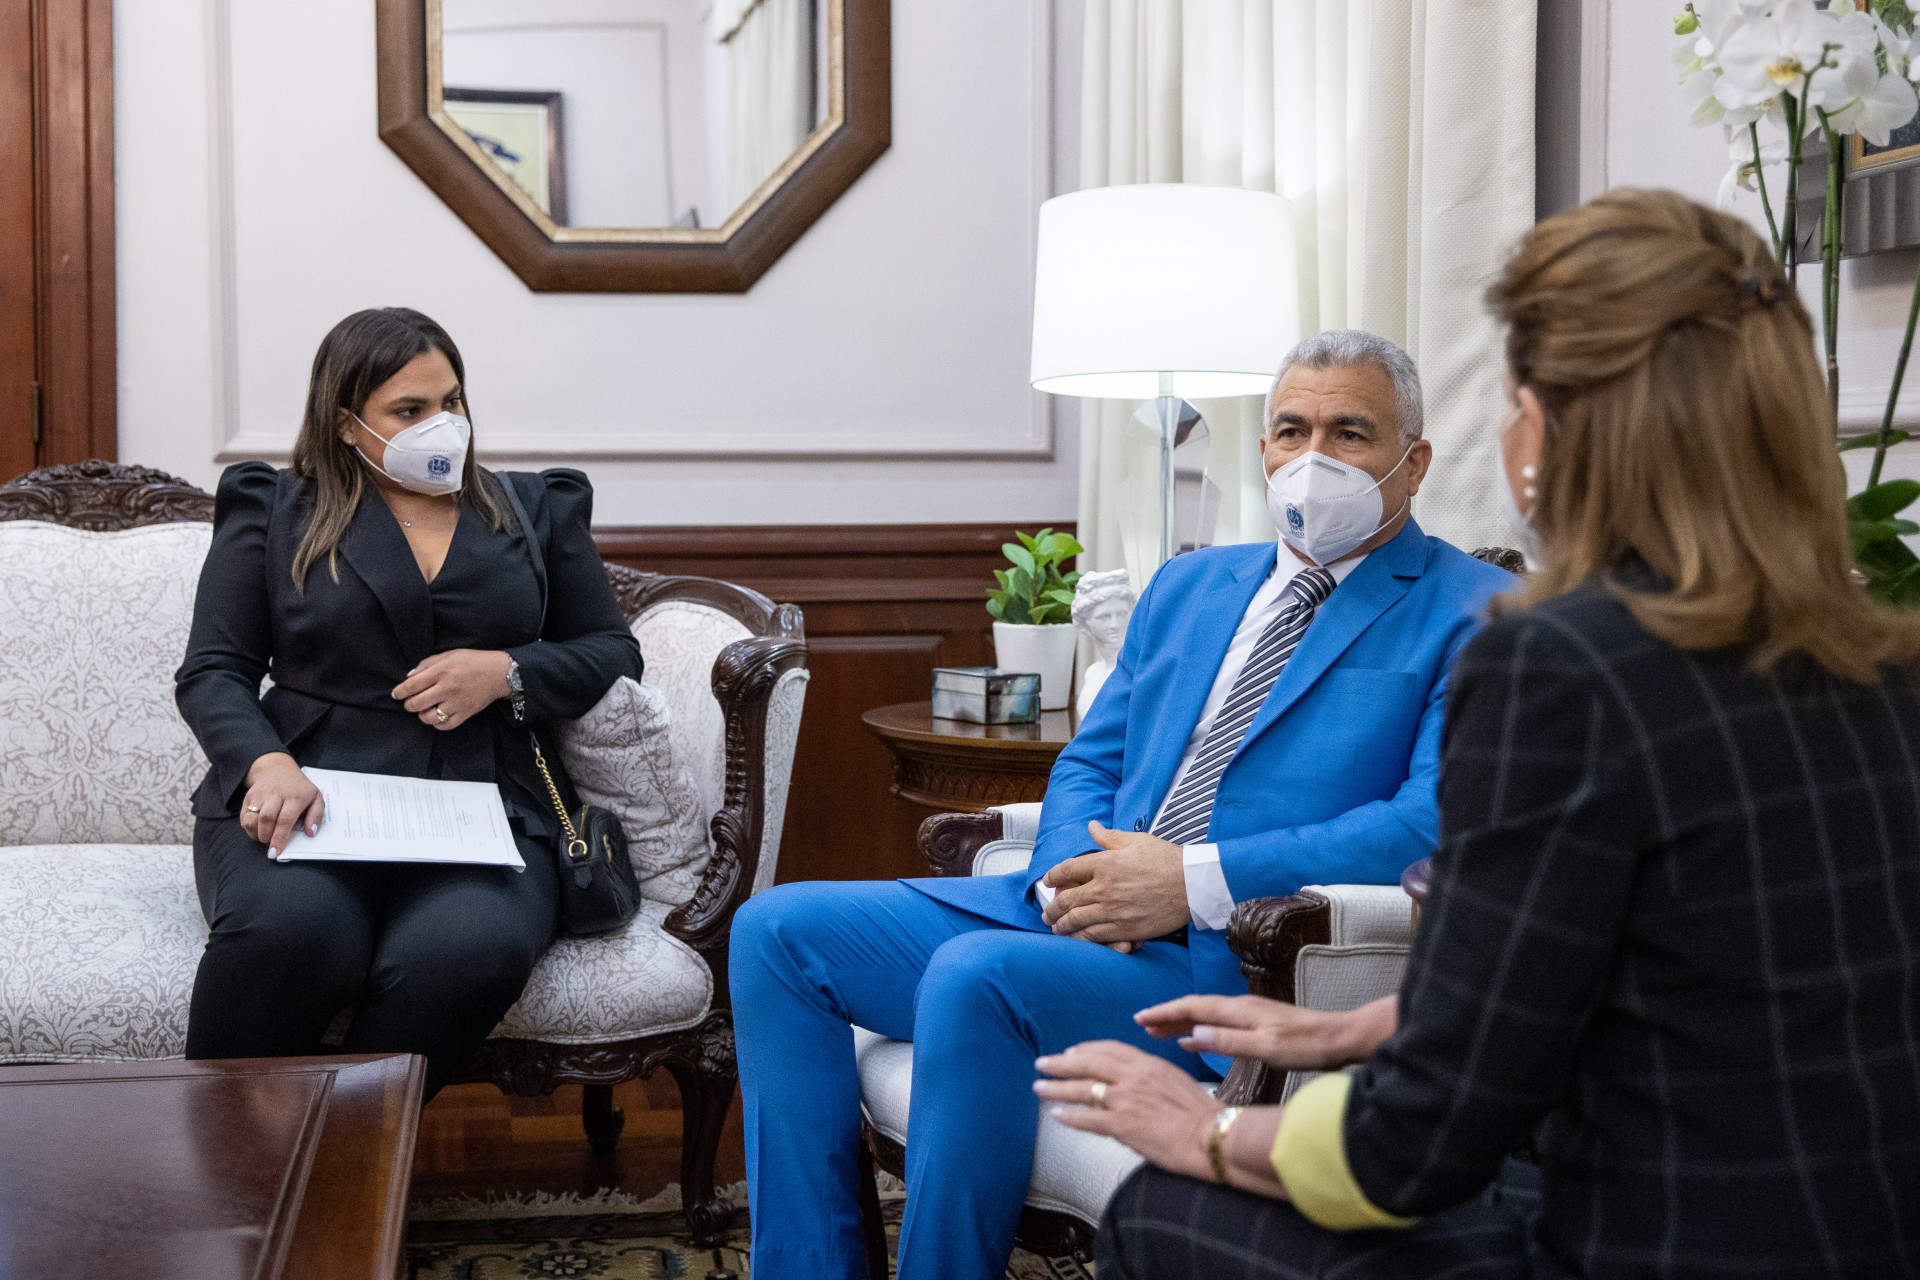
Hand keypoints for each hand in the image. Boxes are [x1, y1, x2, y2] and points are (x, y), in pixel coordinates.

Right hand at [240, 751, 323, 857]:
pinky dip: (249, 829)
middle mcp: (275, 794)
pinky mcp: (249, 797)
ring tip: (265, 838)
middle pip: (266, 820)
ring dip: (256, 834)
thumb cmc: (299, 789)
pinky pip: (244, 817)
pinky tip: (258, 830)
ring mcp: (260, 795)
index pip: (285, 820)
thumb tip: (310, 833)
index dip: (279, 839)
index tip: (276, 853)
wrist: (278, 769)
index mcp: (294, 797)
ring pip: (252, 819)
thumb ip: (316, 816)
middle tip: (272, 846)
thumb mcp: (316, 798)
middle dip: (267, 838)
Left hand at [391, 649, 511, 729]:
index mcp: (442, 671)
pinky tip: (437, 716)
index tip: (396, 694)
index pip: (412, 685)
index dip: (400, 691)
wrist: (499, 673)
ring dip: (422, 715)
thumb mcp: (449, 655)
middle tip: (410, 702)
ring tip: (424, 710)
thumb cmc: (473, 661)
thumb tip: (409, 677)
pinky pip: (445, 725)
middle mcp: (448, 688)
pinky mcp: (465, 713)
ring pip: (429, 717)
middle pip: (417, 703)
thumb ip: (427, 664)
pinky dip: (437, 723)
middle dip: (408, 704)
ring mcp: (457, 703)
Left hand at [1033, 1041, 1218, 1180]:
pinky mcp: (1122, 1125)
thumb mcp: (1176, 1081)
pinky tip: (1057, 1116)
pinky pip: (1088, 1119)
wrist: (1210, 1136)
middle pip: (1087, 1063)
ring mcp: (1125, 1100)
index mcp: (1147, 1063)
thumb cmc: (1201, 1113)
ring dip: (1056, 1088)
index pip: (1109, 1049)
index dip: (1087, 1049)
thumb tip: (1134, 1084)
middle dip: (1061, 1063)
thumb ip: (1151, 1078)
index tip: (1072, 1051)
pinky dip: (1070, 1117)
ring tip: (1039, 1088)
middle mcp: (1132, 1077)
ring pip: (1081, 1089)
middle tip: (1041, 1064)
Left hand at [1039, 821, 1189, 943]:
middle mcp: (1104, 888)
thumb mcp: (1137, 841)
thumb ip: (1109, 837)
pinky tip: (1076, 940)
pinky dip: (1081, 939)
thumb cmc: (1167, 860)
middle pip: (1066, 900)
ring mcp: (1113, 911)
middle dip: (1052, 908)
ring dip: (1062, 926)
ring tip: (1056, 928)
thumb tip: (1091, 826)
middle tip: (1047, 913)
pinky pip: (1095, 937)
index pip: (1067, 869)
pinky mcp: (1125, 930)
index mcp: (1105, 864)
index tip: (1047, 881)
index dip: (1053, 875)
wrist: (1193, 885)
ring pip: (1076, 921)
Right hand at [1134, 993, 1396, 1070]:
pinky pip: (1220, 1020)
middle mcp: (1242, 1007)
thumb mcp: (1266, 1049)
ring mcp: (1251, 1013)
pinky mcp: (1259, 1022)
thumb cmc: (1307, 1046)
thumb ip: (1228, 1042)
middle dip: (1168, 1015)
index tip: (1140, 1019)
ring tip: (1161, 1031)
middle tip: (1143, 1025)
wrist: (1340, 1038)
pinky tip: (1200, 1037)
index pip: (1192, 1008)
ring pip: (1207, 1014)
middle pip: (1196, 1008)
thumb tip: (1192, 1037)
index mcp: (1239, 1010)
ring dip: (1183, 1020)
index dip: (1165, 1013)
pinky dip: (1201, 1026)